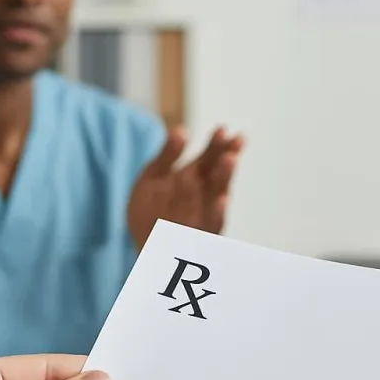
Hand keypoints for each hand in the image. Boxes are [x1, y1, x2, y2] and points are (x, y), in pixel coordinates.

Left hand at [128, 125, 243, 246]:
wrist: (144, 249)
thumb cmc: (150, 213)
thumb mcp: (152, 179)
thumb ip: (166, 156)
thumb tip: (181, 130)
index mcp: (193, 180)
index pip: (209, 159)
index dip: (216, 145)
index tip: (223, 129)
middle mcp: (203, 197)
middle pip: (218, 174)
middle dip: (226, 158)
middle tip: (235, 141)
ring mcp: (203, 216)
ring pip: (218, 196)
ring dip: (224, 179)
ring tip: (230, 159)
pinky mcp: (199, 236)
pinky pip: (211, 225)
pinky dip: (217, 213)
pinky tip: (221, 201)